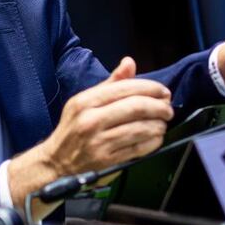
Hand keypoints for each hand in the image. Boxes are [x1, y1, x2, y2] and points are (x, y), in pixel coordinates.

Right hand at [7, 57, 172, 211]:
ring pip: (140, 129)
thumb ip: (110, 83)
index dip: (151, 88)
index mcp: (85, 101)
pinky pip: (138, 149)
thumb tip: (130, 62)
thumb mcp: (85, 101)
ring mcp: (99, 142)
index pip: (126, 88)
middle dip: (159, 106)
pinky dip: (153, 142)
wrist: (56, 161)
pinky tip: (156, 137)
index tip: (163, 92)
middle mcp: (91, 120)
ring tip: (162, 123)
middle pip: (136, 107)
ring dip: (158, 125)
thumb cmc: (73, 128)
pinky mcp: (106, 160)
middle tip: (168, 108)